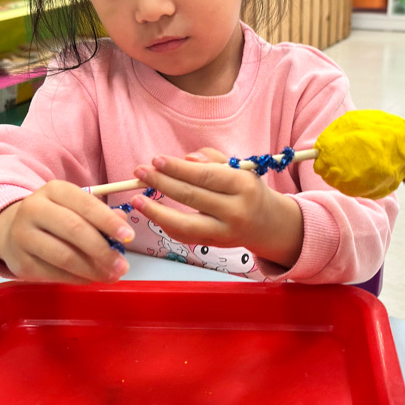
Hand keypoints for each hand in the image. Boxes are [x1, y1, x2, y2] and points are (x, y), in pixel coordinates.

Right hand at [0, 180, 133, 282]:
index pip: (85, 204)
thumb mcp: (74, 208)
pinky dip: (78, 278)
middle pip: (74, 230)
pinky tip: (91, 278)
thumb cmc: (53, 218)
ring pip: (65, 256)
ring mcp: (24, 236)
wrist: (10, 231)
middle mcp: (34, 209)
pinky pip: (55, 273)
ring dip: (93, 269)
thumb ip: (99, 215)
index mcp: (53, 190)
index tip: (129, 237)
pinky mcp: (21, 261)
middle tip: (123, 265)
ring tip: (112, 275)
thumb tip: (123, 226)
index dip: (109, 222)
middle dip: (103, 250)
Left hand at [131, 149, 303, 268]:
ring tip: (137, 199)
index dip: (177, 168)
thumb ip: (212, 159)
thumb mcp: (239, 168)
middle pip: (191, 197)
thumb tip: (187, 159)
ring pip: (185, 224)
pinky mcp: (214, 246)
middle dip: (161, 183)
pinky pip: (185, 236)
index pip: (204, 176)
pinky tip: (153, 213)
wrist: (268, 224)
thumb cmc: (248, 190)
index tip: (156, 160)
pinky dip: (167, 225)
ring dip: (156, 212)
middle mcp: (235, 211)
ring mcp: (224, 233)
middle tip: (139, 173)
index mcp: (243, 186)